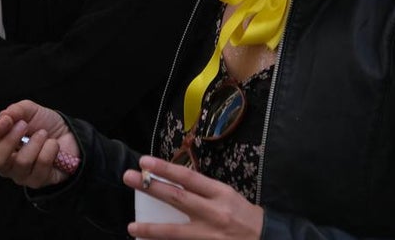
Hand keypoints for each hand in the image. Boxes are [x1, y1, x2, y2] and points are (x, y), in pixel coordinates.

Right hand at [0, 100, 78, 188]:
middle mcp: (6, 164)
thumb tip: (4, 114)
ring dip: (36, 142)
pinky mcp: (38, 181)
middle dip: (10, 140)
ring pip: (22, 162)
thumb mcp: (30, 111)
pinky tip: (53, 144)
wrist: (69, 134)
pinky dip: (50, 149)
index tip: (6, 119)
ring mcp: (21, 175)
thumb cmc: (44, 125)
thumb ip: (16, 110)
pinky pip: (41, 165)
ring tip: (44, 133)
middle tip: (24, 125)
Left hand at [124, 155, 263, 239]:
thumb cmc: (243, 215)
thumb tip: (172, 183)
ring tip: (132, 226)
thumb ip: (202, 191)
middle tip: (129, 178)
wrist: (265, 239)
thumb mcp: (227, 196)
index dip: (165, 169)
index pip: (188, 177)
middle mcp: (214, 213)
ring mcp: (210, 236)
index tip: (144, 161)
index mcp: (220, 194)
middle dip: (151, 188)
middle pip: (177, 199)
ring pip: (175, 232)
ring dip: (151, 229)